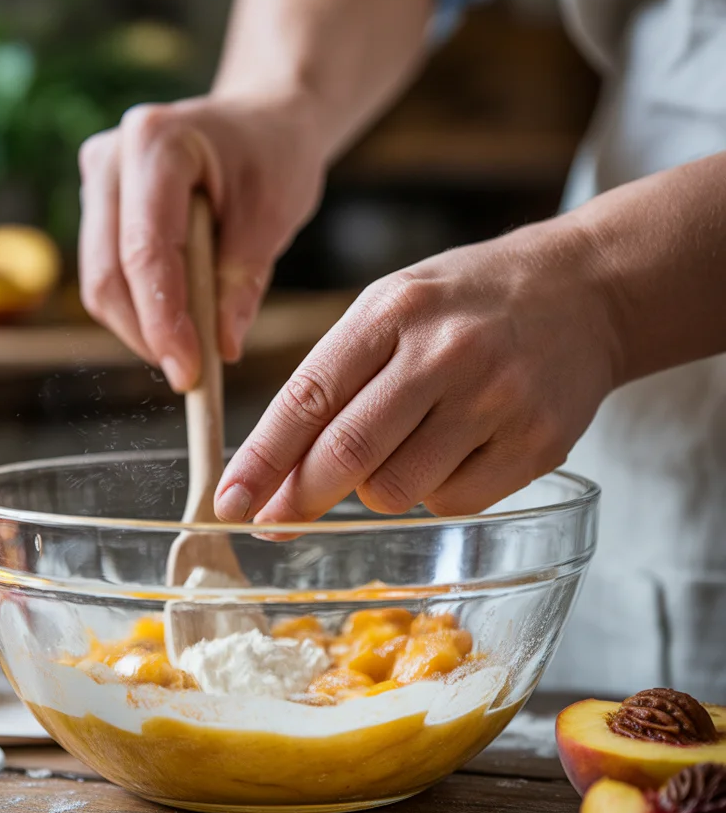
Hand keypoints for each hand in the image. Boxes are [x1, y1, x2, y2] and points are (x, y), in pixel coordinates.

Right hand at [78, 95, 325, 390]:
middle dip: (147, 335)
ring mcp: (97, 181)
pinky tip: (179, 324)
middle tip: (191, 376)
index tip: (189, 372)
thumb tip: (221, 349)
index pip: (146, 251)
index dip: (163, 320)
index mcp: (156, 142)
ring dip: (142, 328)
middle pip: (109, 273)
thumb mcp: (275, 216)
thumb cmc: (274, 159)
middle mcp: (110, 157)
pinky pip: (108, 276)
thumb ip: (243, 281)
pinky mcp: (99, 207)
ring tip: (194, 349)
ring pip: (101, 283)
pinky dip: (141, 311)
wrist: (261, 124)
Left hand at [215, 218, 621, 521]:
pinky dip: (434, 494)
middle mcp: (444, 353)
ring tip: (402, 449)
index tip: (228, 502)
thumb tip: (273, 476)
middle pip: (347, 454)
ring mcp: (496, 399)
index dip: (261, 460)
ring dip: (375, 490)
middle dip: (299, 498)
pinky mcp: (537, 443)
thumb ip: (333, 380)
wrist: (585, 293)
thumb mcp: (391, 308)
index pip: (307, 397)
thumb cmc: (465, 304)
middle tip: (275, 520)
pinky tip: (453, 454)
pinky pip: (454, 503)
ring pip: (396, 491)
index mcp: (393, 311)